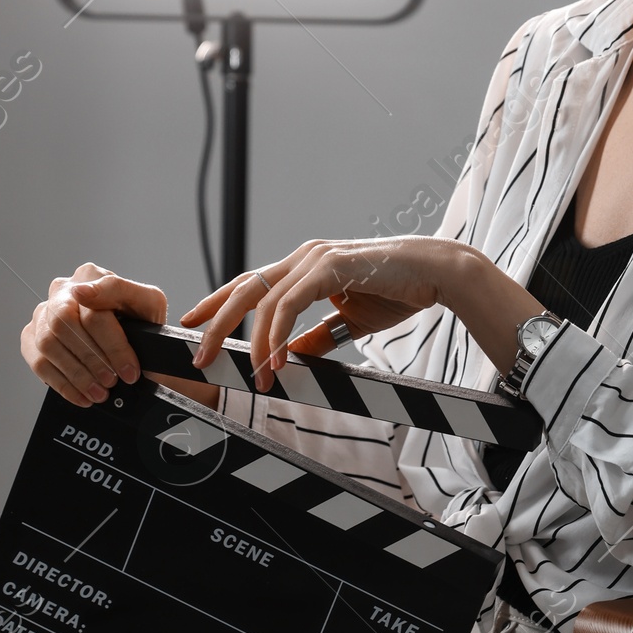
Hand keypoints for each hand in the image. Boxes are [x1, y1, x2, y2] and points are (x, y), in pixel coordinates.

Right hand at [22, 264, 197, 408]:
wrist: (137, 343)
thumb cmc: (140, 320)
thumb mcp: (147, 302)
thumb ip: (120, 290)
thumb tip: (83, 292)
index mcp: (89, 276)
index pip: (93, 310)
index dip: (113, 345)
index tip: (128, 370)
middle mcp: (62, 291)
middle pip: (64, 325)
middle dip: (91, 360)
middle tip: (112, 382)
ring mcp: (43, 313)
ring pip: (48, 344)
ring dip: (76, 375)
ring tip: (99, 392)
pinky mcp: (32, 337)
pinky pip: (38, 362)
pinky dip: (62, 384)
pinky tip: (82, 395)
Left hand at [183, 236, 540, 390]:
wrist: (439, 275)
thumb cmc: (399, 291)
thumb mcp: (349, 321)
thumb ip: (318, 336)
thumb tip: (293, 357)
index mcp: (306, 265)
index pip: (251, 284)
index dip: (218, 303)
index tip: (193, 324)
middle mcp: (305, 257)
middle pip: (245, 289)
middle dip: (216, 323)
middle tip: (200, 356)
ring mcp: (316, 258)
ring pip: (265, 300)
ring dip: (256, 343)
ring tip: (256, 376)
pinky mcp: (331, 266)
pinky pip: (291, 303)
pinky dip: (280, 333)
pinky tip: (279, 360)